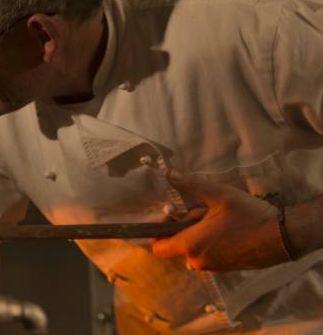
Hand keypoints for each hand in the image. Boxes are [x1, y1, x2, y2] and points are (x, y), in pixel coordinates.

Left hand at [151, 170, 288, 270]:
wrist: (283, 237)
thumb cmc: (250, 216)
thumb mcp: (220, 195)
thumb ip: (191, 185)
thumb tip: (169, 173)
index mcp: (191, 245)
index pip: (158, 248)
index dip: (159, 232)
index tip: (173, 217)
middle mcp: (198, 261)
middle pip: (178, 245)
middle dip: (185, 228)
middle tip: (203, 212)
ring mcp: (213, 267)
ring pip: (194, 250)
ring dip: (199, 235)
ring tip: (218, 220)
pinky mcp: (226, 269)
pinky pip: (209, 255)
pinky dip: (211, 243)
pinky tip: (228, 230)